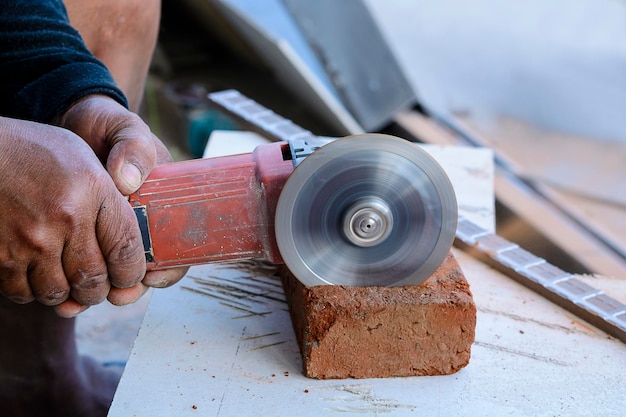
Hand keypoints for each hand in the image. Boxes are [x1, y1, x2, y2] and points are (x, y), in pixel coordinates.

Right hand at [0, 117, 146, 315]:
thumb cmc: (36, 152)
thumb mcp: (85, 158)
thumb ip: (115, 195)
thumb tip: (134, 237)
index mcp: (93, 190)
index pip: (126, 249)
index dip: (132, 273)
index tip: (128, 276)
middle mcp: (65, 217)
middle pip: (94, 281)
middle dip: (99, 289)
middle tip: (97, 284)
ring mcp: (30, 239)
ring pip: (59, 293)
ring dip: (66, 292)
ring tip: (66, 277)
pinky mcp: (0, 255)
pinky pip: (23, 292)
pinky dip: (32, 290)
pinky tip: (36, 272)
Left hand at [57, 95, 187, 310]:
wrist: (72, 124)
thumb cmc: (108, 126)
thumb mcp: (126, 129)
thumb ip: (133, 148)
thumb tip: (129, 181)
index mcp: (166, 204)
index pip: (181, 246)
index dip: (171, 268)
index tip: (153, 276)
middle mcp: (143, 223)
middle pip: (148, 269)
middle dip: (133, 287)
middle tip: (117, 295)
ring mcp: (112, 231)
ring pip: (115, 274)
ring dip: (103, 292)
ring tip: (82, 300)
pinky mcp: (85, 234)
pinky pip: (86, 266)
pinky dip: (76, 283)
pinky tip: (63, 293)